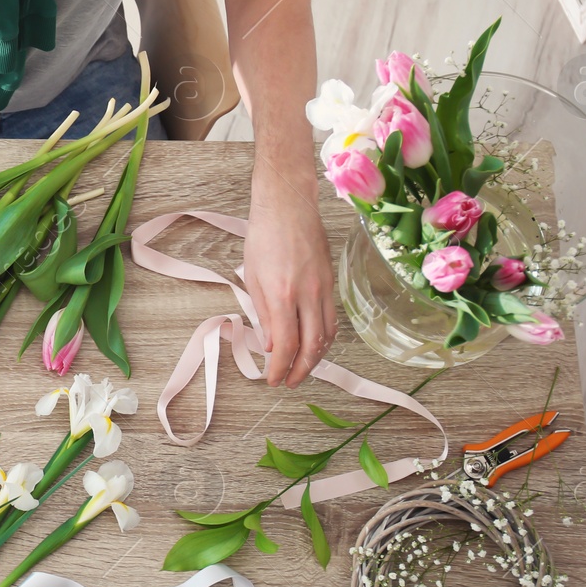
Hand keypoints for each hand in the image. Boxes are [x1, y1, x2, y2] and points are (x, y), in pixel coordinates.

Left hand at [243, 177, 335, 387]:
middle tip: (288, 382)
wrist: (288, 204)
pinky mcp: (330, 282)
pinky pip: (331, 318)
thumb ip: (265, 315)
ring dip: (316, 358)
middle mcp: (307, 295)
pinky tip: (315, 344)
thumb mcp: (253, 277)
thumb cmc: (264, 236)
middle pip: (312, 346)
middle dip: (300, 371)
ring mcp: (323, 289)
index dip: (280, 369)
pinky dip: (325, 337)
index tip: (273, 380)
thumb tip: (272, 346)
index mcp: (282, 295)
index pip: (286, 346)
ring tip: (301, 369)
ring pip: (327, 335)